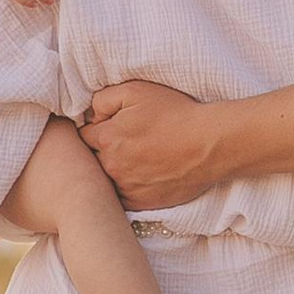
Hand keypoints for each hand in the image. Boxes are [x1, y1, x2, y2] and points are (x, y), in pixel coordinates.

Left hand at [83, 77, 223, 210]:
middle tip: (123, 143)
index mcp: (106, 138)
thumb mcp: (136, 91)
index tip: (110, 127)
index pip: (83, 135)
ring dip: (113, 171)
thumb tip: (90, 115)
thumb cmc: (176, 113)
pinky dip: (126, 188)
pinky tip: (141, 176)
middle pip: (91, 159)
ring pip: (106, 180)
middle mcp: (111, 166)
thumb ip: (103, 99)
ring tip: (134, 160)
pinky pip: (121, 198)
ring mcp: (126, 187)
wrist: (210, 144)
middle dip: (100, 151)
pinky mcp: (141, 202)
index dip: (96, 129)